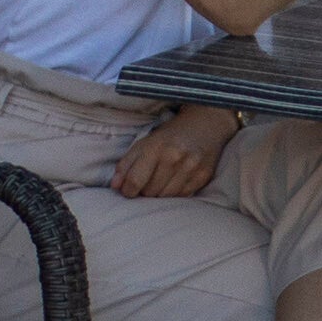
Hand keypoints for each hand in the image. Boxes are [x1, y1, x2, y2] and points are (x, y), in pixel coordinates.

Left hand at [109, 104, 239, 200]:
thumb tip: (115, 186)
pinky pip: (182, 196)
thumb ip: (127, 163)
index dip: (128, 191)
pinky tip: (175, 182)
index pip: (135, 181)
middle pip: (150, 192)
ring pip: (166, 197)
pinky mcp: (203, 176)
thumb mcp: (145, 142)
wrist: (206, 123)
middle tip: (148, 182)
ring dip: (160, 194)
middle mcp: (174, 158)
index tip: (128, 191)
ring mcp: (190, 168)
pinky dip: (175, 193)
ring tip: (161, 182)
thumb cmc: (171, 134)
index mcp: (155, 147)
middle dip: (145, 191)